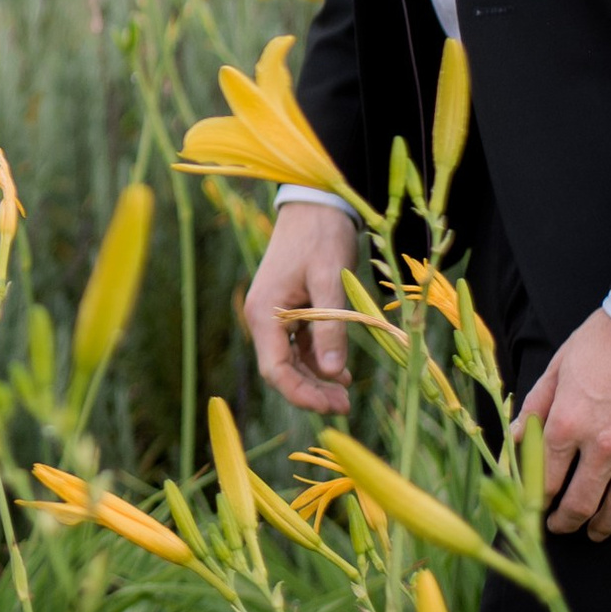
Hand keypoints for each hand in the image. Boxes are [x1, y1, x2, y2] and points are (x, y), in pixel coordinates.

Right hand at [245, 200, 355, 412]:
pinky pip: (299, 345)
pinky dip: (318, 360)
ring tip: (346, 394)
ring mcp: (275, 316)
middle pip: (282, 370)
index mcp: (266, 313)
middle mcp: (264, 318)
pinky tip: (341, 370)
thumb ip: (331, 326)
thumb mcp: (330, 280)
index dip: (301, 393)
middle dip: (311, 391)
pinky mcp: (288, 311)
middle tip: (345, 406)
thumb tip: (335, 373)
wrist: (315, 205)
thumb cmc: (321, 237)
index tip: (331, 406)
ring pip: (291, 361)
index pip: (275, 369)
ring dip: (316, 379)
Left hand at [524, 311, 610, 538]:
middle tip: (562, 528)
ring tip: (596, 530)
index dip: (538, 504)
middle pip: (583, 503)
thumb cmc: (601, 343)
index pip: (547, 482)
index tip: (536, 511)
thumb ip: (535, 410)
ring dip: (606, 524)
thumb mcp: (557, 370)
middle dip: (568, 523)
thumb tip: (514, 443)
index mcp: (568, 423)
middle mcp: (604, 443)